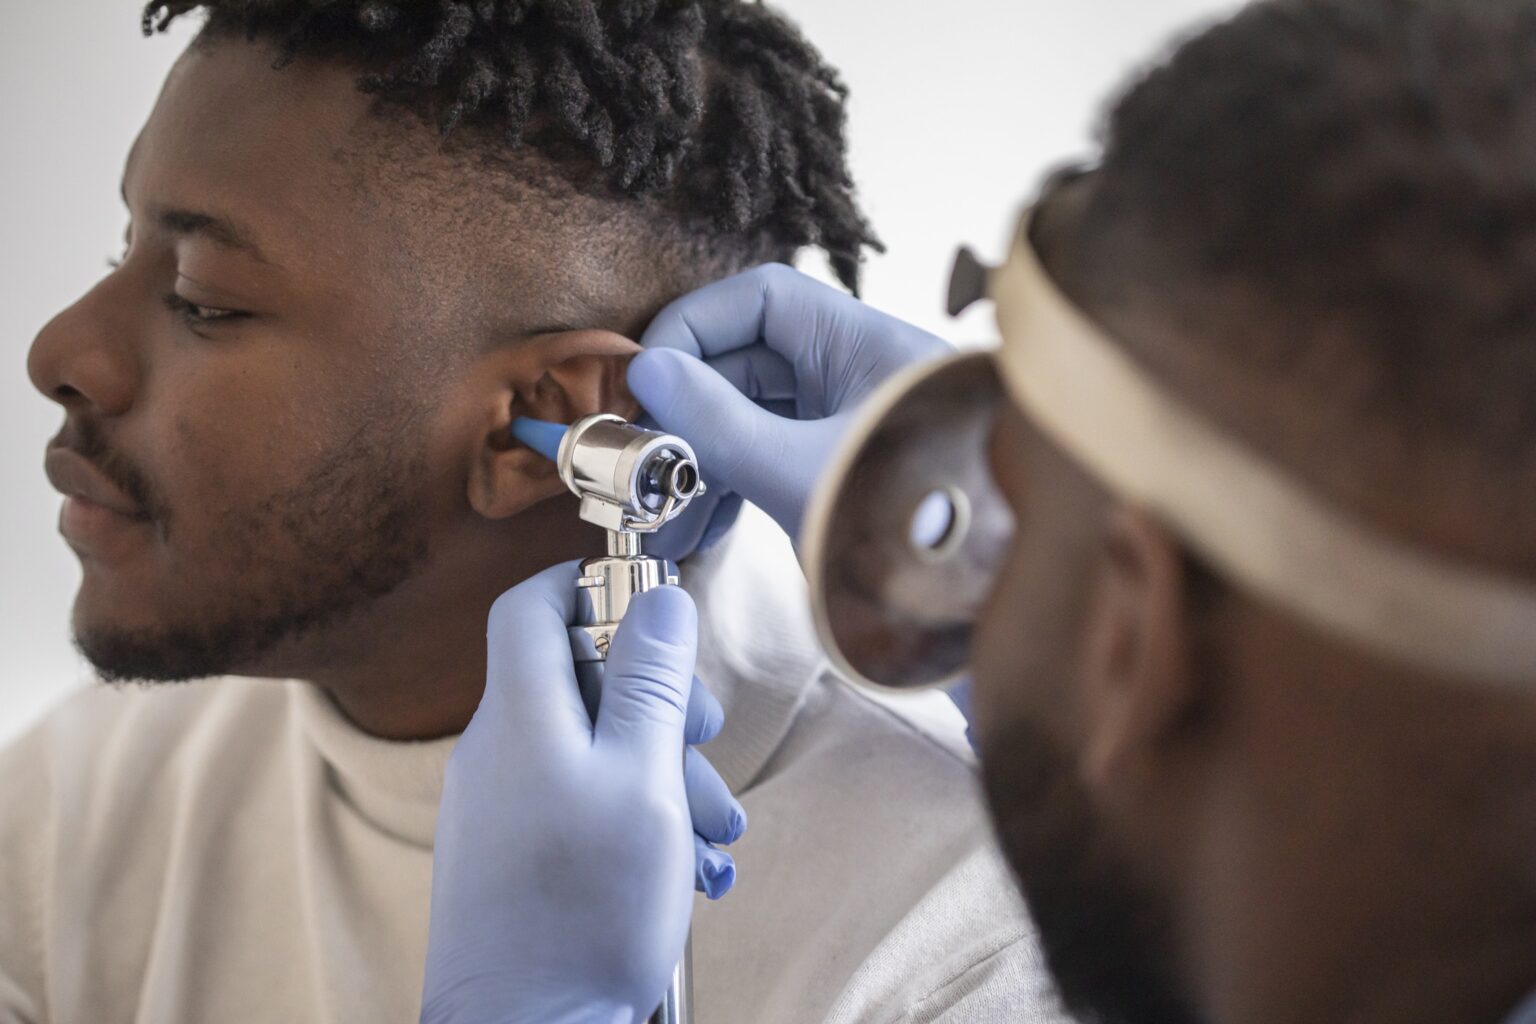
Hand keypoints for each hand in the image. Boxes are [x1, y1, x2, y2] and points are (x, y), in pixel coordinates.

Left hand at [421, 562, 745, 1023]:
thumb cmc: (583, 912)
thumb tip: (659, 598)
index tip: (652, 604)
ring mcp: (498, 807)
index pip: (531, 606)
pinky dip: (635, 819)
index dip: (589, 585)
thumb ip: (650, 682)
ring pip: (591, 751)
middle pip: (578, 681)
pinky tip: (684, 868)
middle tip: (707, 738)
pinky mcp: (510, 857)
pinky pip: (579, 805)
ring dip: (663, 775)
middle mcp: (497, 753)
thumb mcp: (643, 777)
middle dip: (659, 702)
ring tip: (713, 832)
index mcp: (521, 717)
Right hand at [627, 264, 950, 557]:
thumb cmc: (910, 535)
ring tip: (661, 509)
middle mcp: (865, 376)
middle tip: (642, 448)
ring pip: (760, 417)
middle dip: (691, 407)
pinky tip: (699, 529)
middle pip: (754, 360)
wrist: (981, 605)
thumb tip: (650, 371)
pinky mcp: (847, 474)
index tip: (646, 374)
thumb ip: (718, 420)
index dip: (696, 325)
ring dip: (705, 458)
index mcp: (870, 347)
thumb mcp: (798, 474)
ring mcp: (856, 427)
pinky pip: (777, 460)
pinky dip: (735, 487)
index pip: (765, 299)